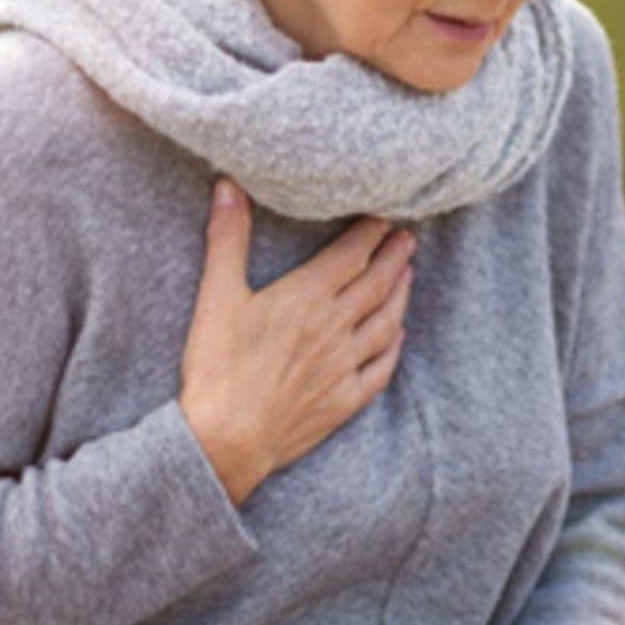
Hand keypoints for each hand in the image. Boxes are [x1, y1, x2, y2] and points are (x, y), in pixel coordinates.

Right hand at [179, 178, 415, 505]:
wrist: (227, 438)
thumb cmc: (218, 368)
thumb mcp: (216, 296)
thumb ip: (228, 239)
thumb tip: (229, 186)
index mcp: (307, 297)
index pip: (352, 254)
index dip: (371, 232)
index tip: (383, 217)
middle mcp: (335, 327)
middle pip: (377, 283)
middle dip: (395, 257)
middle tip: (407, 238)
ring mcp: (344, 365)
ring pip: (386, 322)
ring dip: (400, 295)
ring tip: (408, 275)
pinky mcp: (344, 400)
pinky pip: (381, 368)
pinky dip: (393, 347)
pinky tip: (397, 337)